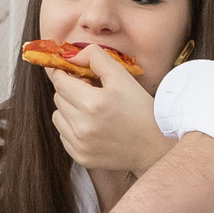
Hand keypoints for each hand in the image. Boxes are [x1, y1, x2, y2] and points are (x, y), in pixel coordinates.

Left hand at [45, 49, 171, 174]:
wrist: (155, 145)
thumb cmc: (141, 108)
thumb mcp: (122, 76)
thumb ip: (95, 58)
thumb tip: (70, 55)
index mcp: (93, 103)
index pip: (60, 81)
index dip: (65, 74)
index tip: (75, 74)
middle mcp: (83, 126)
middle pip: (58, 98)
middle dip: (70, 91)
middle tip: (91, 92)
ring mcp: (81, 145)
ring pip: (57, 117)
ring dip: (69, 109)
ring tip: (91, 110)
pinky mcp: (81, 157)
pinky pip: (63, 135)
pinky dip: (72, 128)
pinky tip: (93, 127)